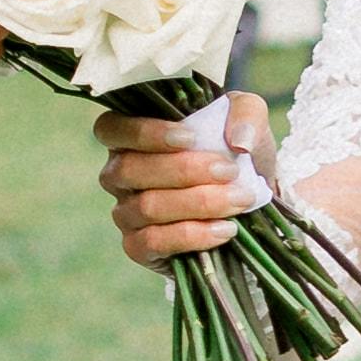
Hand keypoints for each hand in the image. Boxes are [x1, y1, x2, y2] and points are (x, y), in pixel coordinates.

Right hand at [103, 98, 274, 268]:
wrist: (249, 203)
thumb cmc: (235, 154)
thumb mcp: (248, 120)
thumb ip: (246, 113)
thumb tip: (238, 140)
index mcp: (130, 136)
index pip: (111, 129)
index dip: (145, 133)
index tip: (190, 138)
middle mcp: (119, 174)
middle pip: (130, 169)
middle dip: (184, 170)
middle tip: (229, 171)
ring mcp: (125, 212)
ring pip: (147, 206)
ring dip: (197, 202)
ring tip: (239, 200)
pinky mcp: (138, 247)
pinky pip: (153, 241)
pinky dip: (192, 235)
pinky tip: (225, 229)